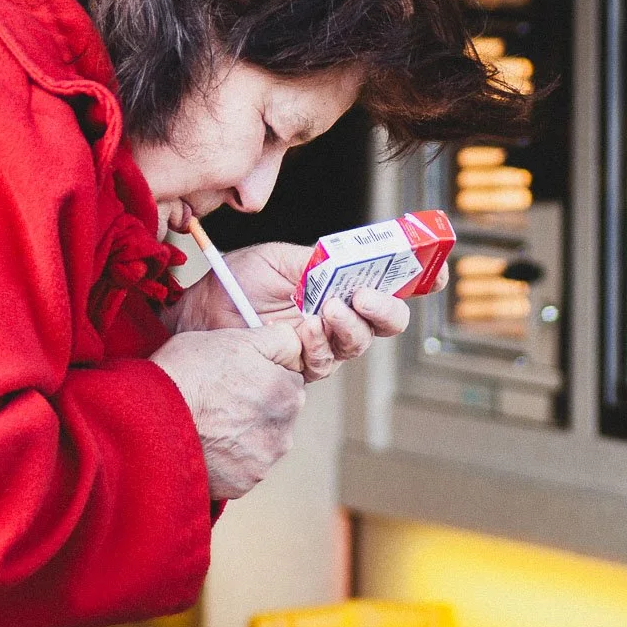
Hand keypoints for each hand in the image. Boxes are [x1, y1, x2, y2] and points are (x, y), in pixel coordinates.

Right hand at [150, 323, 306, 499]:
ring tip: (208, 422)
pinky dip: (227, 459)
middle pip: (276, 414)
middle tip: (220, 398)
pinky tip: (205, 443)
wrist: (149, 417)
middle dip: (256, 406)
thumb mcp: (237, 338)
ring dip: (242, 434)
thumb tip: (296, 345)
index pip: (288, 381)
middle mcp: (283, 432)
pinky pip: (240, 468)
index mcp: (288, 393)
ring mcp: (262, 462)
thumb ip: (278, 340)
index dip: (262, 374)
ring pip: (259, 442)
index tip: (238, 376)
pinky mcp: (240, 484)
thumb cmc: (188, 374)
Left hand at [163, 242, 446, 381]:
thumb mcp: (279, 259)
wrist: (196, 314)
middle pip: (383, 321)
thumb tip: (354, 258)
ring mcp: (320, 344)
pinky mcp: (300, 368)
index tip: (429, 272)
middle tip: (364, 299)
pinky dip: (321, 345)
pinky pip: (326, 361)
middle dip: (385, 310)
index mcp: (335, 284)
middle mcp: (335, 316)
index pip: (384, 285)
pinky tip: (306, 331)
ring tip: (329, 311)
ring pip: (358, 344)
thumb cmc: (234, 283)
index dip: (411, 280)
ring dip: (350, 327)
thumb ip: (319, 261)